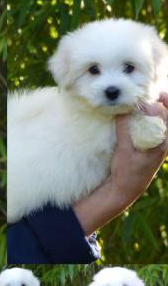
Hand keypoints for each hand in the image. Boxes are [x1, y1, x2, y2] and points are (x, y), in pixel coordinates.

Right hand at [74, 101, 167, 235]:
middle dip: (160, 105)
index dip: (165, 102)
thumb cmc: (126, 173)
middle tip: (147, 98)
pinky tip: (140, 120)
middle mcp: (164, 145)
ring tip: (144, 106)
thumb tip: (122, 109)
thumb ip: (124, 128)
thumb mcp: (123, 150)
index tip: (157, 94)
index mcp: (162, 144)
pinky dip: (151, 123)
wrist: (126, 191)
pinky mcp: (153, 150)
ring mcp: (160, 147)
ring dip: (155, 114)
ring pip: (163, 125)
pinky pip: (156, 131)